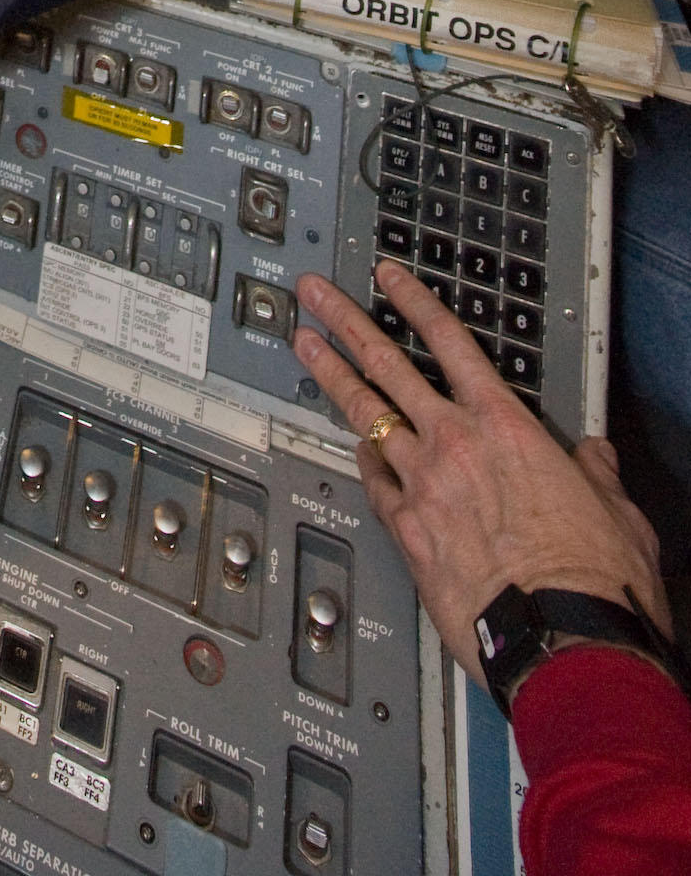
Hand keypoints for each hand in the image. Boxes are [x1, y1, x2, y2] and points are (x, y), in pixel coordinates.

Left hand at [293, 262, 670, 684]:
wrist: (566, 642)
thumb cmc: (596, 581)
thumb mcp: (614, 509)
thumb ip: (594, 473)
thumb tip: (593, 457)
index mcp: (506, 426)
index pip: (451, 343)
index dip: (414, 302)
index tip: (388, 277)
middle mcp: (455, 446)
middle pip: (387, 365)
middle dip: (345, 321)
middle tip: (316, 293)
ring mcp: (423, 487)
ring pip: (365, 416)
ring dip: (331, 376)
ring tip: (304, 346)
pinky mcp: (406, 533)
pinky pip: (372, 484)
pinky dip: (361, 460)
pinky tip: (350, 448)